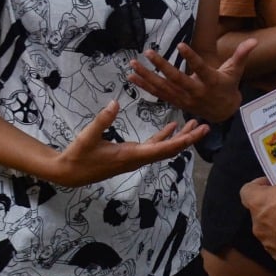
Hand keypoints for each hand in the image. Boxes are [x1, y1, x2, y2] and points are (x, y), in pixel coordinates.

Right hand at [52, 100, 208, 187]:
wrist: (69, 173)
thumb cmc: (78, 156)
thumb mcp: (87, 137)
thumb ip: (102, 121)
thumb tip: (115, 103)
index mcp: (132, 155)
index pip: (163, 149)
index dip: (182, 141)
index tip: (198, 132)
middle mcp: (138, 158)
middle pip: (170, 150)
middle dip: (189, 139)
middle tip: (207, 126)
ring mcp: (136, 157)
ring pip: (164, 148)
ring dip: (180, 138)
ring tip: (196, 125)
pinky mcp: (131, 154)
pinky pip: (154, 146)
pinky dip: (165, 137)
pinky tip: (172, 126)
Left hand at [128, 39, 256, 122]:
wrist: (224, 112)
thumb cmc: (228, 87)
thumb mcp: (236, 71)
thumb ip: (242, 55)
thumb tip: (254, 40)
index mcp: (211, 82)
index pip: (200, 69)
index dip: (191, 58)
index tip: (180, 45)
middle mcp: (195, 92)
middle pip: (176, 79)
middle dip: (161, 66)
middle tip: (148, 53)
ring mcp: (184, 99)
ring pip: (163, 88)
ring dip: (146, 77)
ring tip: (133, 65)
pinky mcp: (176, 102)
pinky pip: (158, 94)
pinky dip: (145, 86)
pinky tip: (132, 78)